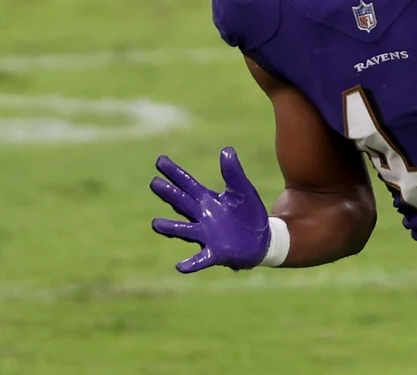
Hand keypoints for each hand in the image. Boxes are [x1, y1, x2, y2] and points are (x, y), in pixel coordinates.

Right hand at [150, 147, 270, 272]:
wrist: (262, 238)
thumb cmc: (248, 213)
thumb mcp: (242, 190)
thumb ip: (234, 172)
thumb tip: (226, 149)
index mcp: (207, 200)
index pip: (187, 184)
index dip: (174, 173)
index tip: (160, 160)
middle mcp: (202, 216)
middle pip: (182, 203)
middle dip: (169, 194)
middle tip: (154, 183)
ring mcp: (205, 235)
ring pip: (184, 231)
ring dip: (171, 228)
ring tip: (156, 223)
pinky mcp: (215, 252)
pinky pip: (200, 258)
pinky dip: (191, 263)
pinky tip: (181, 266)